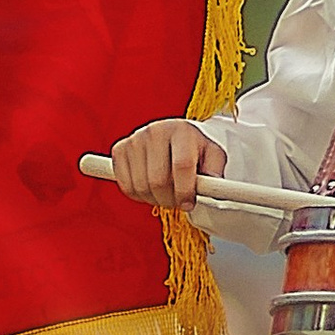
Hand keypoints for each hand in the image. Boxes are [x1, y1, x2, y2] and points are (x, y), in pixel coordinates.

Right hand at [111, 119, 226, 209]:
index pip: (181, 165)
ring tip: (166, 193)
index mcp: (181, 130)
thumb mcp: (213, 156)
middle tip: (178, 201)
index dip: (185, 191)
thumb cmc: (195, 150)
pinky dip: (139, 195)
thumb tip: (213, 188)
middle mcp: (155, 131)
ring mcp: (134, 140)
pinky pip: (126, 186)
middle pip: (158, 181)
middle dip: (170, 199)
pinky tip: (150, 188)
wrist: (174, 137)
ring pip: (141, 187)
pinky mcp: (119, 150)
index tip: (189, 204)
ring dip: (155, 199)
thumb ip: (216, 171)